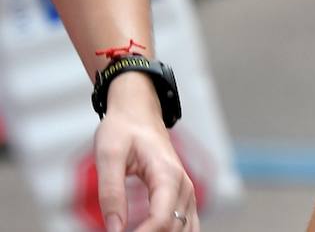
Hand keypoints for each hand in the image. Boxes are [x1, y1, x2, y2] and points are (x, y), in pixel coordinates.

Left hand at [95, 73, 198, 231]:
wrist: (139, 112)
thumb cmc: (123, 129)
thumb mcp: (108, 156)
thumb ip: (111, 192)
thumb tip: (114, 229)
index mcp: (168, 174)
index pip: (162, 219)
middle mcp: (184, 185)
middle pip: (175, 228)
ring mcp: (186, 191)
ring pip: (186, 229)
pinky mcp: (182, 195)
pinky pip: (187, 224)